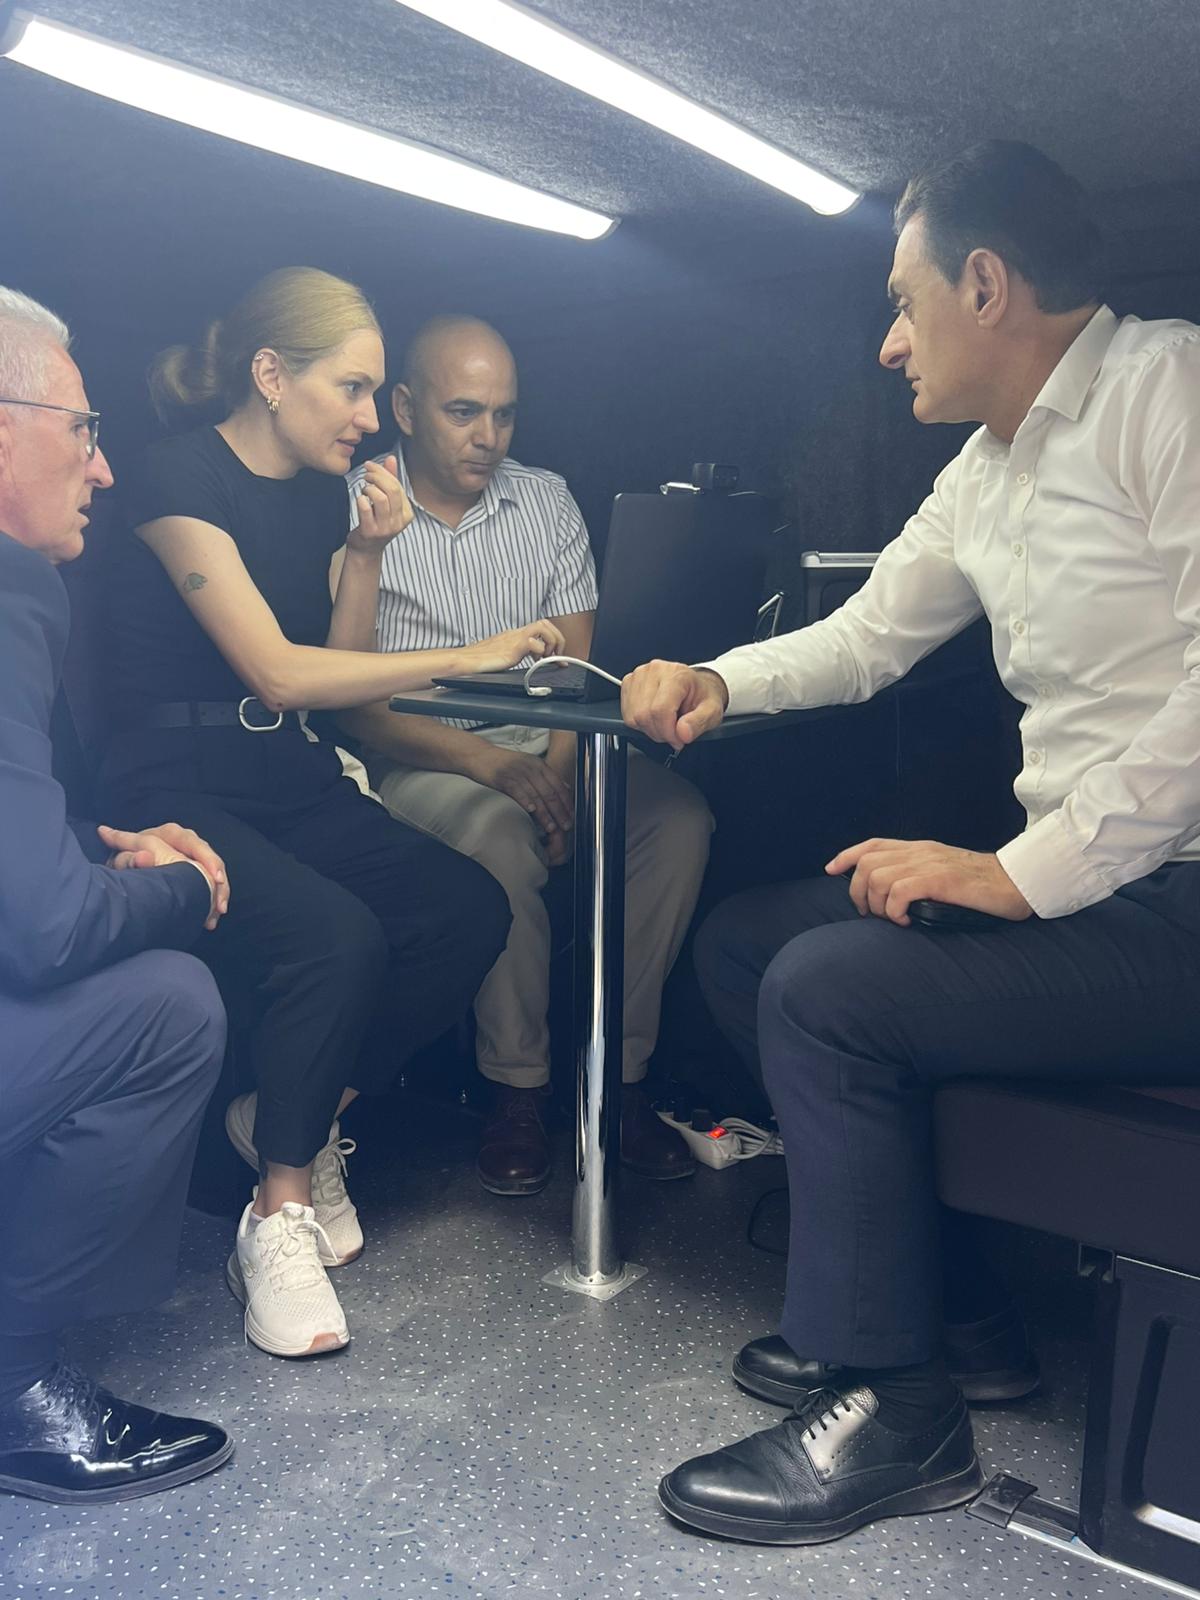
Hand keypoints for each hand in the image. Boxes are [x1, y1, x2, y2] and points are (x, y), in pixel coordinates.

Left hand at [98, 822, 229, 929]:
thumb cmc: (123, 861)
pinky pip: (211, 883)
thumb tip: (144, 857)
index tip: (217, 879)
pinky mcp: (195, 869)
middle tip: (220, 904)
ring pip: (214, 872)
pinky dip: (213, 900)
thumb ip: (129, 857)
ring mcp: (192, 855)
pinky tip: (212, 917)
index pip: (193, 842)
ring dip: (219, 893)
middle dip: (219, 882)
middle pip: (210, 859)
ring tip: (218, 912)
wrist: (125, 868)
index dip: (208, 859)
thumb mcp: (123, 859)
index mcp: (169, 834)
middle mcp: (184, 841)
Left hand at [348, 456, 412, 552]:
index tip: (370, 465)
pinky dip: (360, 499)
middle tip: (365, 474)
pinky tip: (359, 500)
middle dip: (376, 477)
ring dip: (368, 488)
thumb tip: (392, 458)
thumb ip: (391, 480)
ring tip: (364, 489)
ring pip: (380, 498)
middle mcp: (399, 522)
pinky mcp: (370, 531)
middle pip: (392, 490)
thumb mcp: (388, 502)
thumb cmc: (377, 522)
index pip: (398, 486)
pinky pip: (365, 508)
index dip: (383, 472)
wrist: (366, 550)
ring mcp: (385, 528)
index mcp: (407, 513)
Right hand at [458, 619, 566, 673]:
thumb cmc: (478, 661)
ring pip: (543, 626)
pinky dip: (541, 652)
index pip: (540, 627)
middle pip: (545, 622)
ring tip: (548, 658)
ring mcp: (514, 638)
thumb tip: (523, 662)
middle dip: (557, 639)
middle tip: (556, 657)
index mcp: (514, 635)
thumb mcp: (501, 656)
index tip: (555, 657)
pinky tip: (536, 662)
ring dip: (552, 642)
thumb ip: (513, 655)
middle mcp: (515, 633)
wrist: (464, 661)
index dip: (553, 640)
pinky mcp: (512, 647)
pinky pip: (534, 642)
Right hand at [472, 746, 574, 842]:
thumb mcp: (528, 765)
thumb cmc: (503, 764)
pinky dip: (526, 802)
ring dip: (545, 814)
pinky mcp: (504, 777)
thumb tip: (565, 787)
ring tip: (551, 827)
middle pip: (550, 792)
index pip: (558, 785)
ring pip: (536, 795)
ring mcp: (517, 772)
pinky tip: (532, 811)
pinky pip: (518, 791)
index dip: (567, 802)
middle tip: (566, 825)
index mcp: (539, 764)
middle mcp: (531, 767)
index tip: (571, 816)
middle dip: (560, 811)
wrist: (479, 755)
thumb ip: (545, 776)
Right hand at [621, 661, 727, 750]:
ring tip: (665, 724)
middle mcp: (655, 671)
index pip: (660, 710)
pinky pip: (627, 714)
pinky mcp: (629, 683)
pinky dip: (639, 723)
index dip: (668, 732)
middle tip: (673, 733)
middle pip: (644, 715)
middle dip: (659, 733)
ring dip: (649, 729)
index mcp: (677, 674)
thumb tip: (682, 732)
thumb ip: (699, 723)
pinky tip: (653, 717)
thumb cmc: (702, 697)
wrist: (696, 686)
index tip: (678, 739)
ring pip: (633, 716)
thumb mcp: (712, 712)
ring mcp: (639, 675)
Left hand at [827, 838, 1032, 927]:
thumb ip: (920, 875)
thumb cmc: (983, 885)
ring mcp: (930, 864)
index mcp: (920, 848)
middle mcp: (921, 852)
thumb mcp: (945, 872)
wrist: (1018, 882)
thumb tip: (891, 894)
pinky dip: (894, 910)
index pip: (872, 844)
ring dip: (877, 904)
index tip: (831, 869)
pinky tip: (905, 921)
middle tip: (871, 914)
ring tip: (892, 919)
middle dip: (858, 892)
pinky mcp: (941, 880)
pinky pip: (899, 891)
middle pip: (866, 863)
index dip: (846, 855)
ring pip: (877, 878)